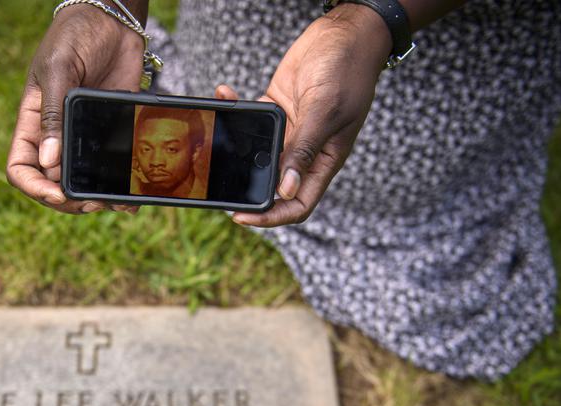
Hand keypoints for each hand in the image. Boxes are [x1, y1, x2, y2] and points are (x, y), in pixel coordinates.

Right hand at [6, 6, 144, 214]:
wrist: (112, 21)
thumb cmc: (75, 36)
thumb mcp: (58, 69)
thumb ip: (54, 114)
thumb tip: (50, 162)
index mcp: (34, 123)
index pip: (21, 168)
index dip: (35, 187)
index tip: (58, 192)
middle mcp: (56, 136)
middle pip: (52, 184)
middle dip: (68, 200)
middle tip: (92, 202)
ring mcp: (83, 138)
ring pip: (82, 182)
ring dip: (95, 199)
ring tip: (113, 203)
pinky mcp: (111, 136)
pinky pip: (111, 170)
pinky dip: (119, 187)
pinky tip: (131, 196)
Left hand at [224, 4, 391, 226]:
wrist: (346, 33)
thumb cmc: (348, 71)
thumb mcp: (325, 111)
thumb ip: (305, 150)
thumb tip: (287, 190)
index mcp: (324, 160)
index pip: (298, 204)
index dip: (272, 217)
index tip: (243, 217)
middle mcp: (306, 151)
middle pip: (273, 185)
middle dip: (246, 188)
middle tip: (216, 188)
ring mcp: (290, 131)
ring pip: (258, 155)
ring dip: (235, 148)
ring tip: (212, 138)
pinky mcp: (276, 109)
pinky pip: (251, 120)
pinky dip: (235, 109)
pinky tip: (225, 95)